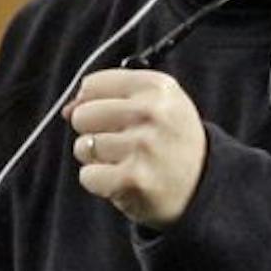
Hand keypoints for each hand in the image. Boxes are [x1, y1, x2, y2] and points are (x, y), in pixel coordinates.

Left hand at [65, 68, 207, 227]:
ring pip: (83, 146)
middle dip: (93, 131)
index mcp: (157, 87)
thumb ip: (109, 97)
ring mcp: (142, 146)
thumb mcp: (155, 104)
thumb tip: (67, 109)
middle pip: (82, 115)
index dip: (92, 103)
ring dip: (98, 159)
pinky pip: (87, 175)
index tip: (111, 116)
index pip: (92, 85)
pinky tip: (123, 179)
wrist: (203, 186)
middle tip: (122, 143)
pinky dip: (99, 181)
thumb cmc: (170, 141)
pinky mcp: (132, 178)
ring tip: (127, 162)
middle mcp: (151, 112)